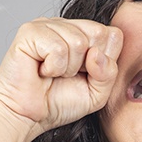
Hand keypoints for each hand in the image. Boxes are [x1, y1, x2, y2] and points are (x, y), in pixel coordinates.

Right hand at [0, 17, 122, 141]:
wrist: (27, 116)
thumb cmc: (57, 103)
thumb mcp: (96, 93)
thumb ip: (109, 74)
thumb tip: (96, 53)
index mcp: (83, 33)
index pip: (114, 35)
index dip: (105, 61)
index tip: (85, 75)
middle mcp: (66, 25)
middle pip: (99, 33)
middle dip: (87, 64)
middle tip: (67, 75)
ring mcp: (47, 25)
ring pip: (78, 42)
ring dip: (67, 68)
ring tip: (52, 73)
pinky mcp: (30, 32)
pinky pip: (58, 48)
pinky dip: (53, 67)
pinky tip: (41, 71)